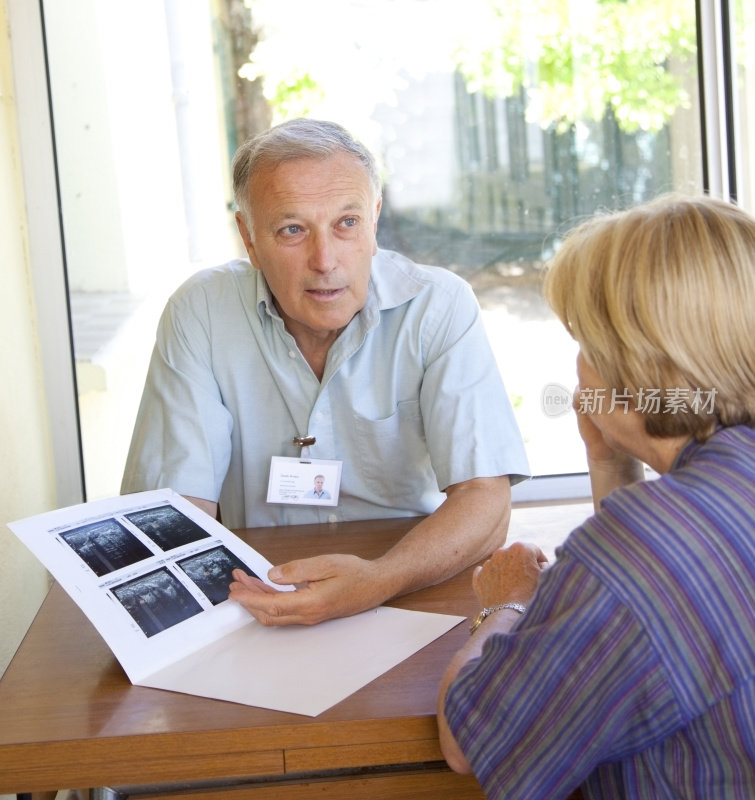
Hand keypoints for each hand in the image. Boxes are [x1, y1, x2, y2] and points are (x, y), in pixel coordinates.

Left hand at [228, 554, 380, 625]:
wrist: (376, 584)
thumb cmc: (355, 573)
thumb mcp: (326, 563)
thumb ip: (298, 569)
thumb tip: (273, 574)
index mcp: (311, 603)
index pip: (271, 605)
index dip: (250, 598)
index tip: (235, 591)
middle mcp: (308, 615)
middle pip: (269, 614)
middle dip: (249, 599)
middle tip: (236, 583)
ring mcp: (310, 616)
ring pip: (275, 614)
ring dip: (257, 600)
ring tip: (245, 583)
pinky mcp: (312, 612)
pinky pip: (285, 611)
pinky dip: (269, 600)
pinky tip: (265, 587)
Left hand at [472, 542, 547, 608]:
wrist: (509, 613)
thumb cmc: (530, 595)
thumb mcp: (544, 578)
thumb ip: (544, 567)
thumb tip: (541, 565)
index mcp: (521, 548)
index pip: (534, 550)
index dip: (540, 560)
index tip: (542, 569)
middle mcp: (502, 551)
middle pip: (516, 555)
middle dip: (522, 564)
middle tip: (528, 579)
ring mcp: (489, 563)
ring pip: (501, 563)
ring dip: (507, 570)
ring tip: (514, 586)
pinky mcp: (479, 575)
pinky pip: (487, 572)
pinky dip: (493, 578)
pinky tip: (500, 588)